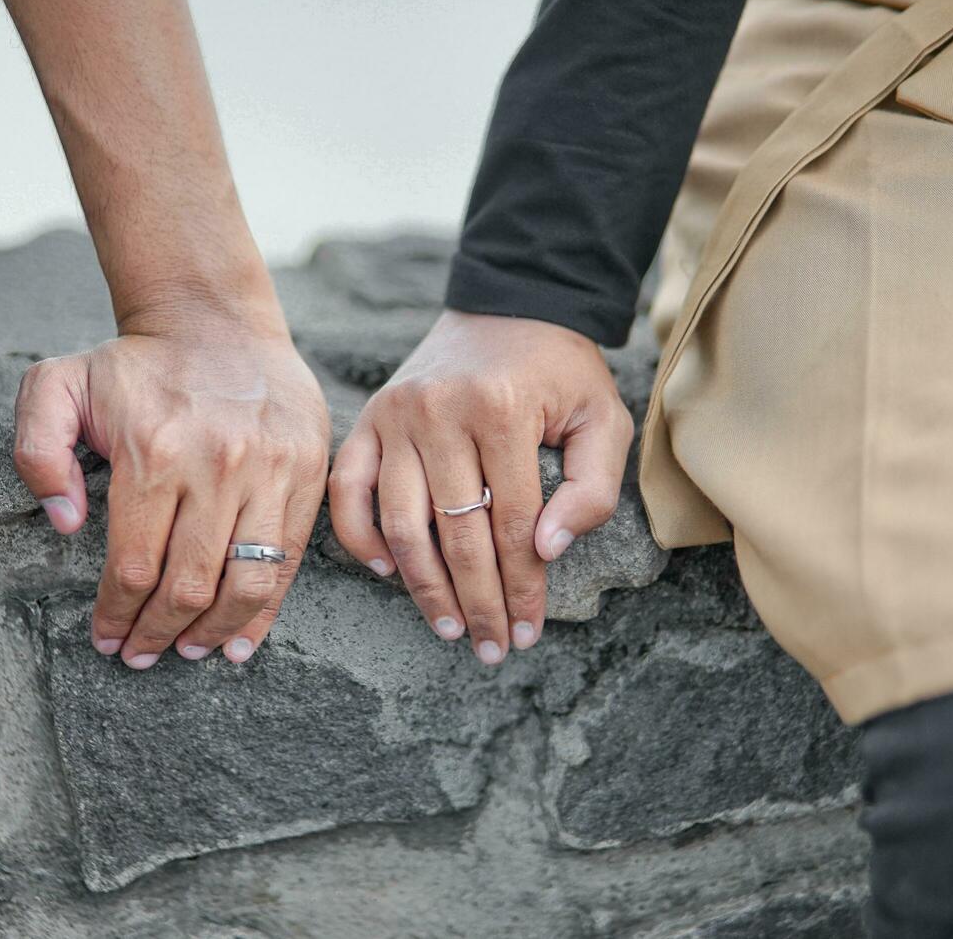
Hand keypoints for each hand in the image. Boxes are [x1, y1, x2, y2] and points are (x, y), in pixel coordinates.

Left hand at [13, 303, 329, 666]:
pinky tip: (240, 643)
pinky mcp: (307, 471)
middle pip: (188, 585)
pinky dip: (264, 612)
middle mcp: (216, 465)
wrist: (217, 320)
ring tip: (188, 652)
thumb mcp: (57, 385)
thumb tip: (66, 524)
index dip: (118, 616)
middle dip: (158, 634)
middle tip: (141, 656)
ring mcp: (269, 470)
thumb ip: (37, 451)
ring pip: (245, 583)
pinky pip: (289, 560)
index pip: (134, 565)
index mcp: (153, 452)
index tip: (107, 640)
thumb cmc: (134, 365)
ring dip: (213, 633)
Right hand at [329, 310, 630, 663]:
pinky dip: (360, 536)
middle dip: (477, 601)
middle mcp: (441, 411)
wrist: (511, 305)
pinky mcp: (368, 417)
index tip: (527, 632)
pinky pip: (349, 490)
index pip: (511, 524)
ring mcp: (396, 414)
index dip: (521, 588)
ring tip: (449, 626)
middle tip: (490, 647)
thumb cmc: (561, 372)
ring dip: (422, 586)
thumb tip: (546, 552)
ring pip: (400, 522)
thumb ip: (591, 488)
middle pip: (455, 534)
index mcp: (502, 410)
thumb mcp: (603, 419)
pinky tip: (389, 573)